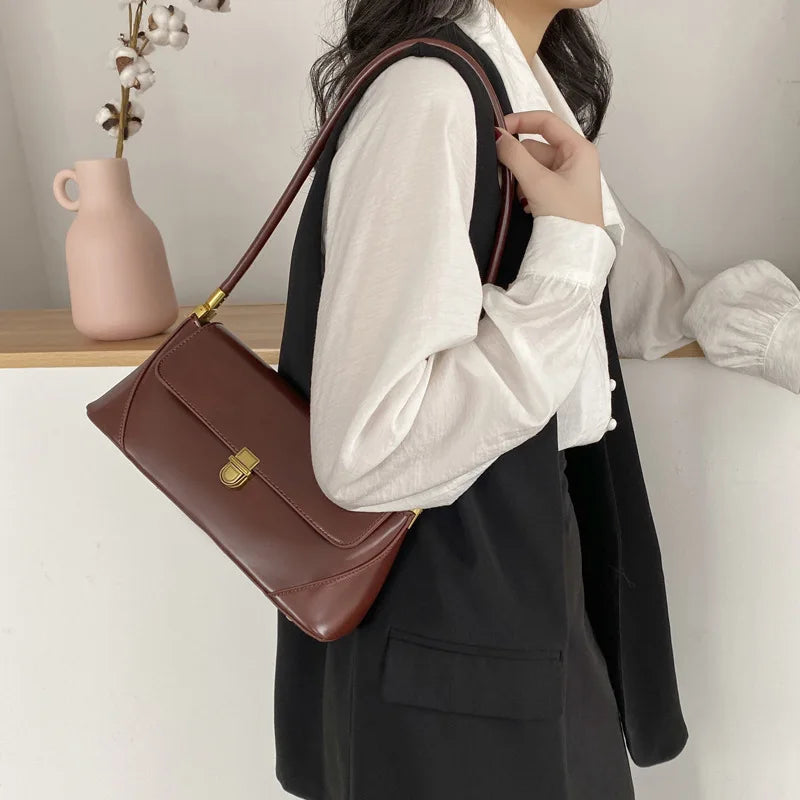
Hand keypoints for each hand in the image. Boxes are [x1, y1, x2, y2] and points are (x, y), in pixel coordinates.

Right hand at [495, 110, 604, 228]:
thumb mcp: (538, 182)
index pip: (546, 122)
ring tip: (519, 196)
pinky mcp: (560, 195)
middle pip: (537, 146)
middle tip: (504, 174)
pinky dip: (526, 190)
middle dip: (519, 160)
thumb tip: (497, 136)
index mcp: (579, 149)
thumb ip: (515, 156)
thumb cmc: (568, 217)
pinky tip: (525, 205)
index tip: (498, 131)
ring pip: (534, 166)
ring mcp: (568, 178)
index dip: (521, 122)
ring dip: (520, 178)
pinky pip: (536, 182)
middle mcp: (575, 160)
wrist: (576, 254)